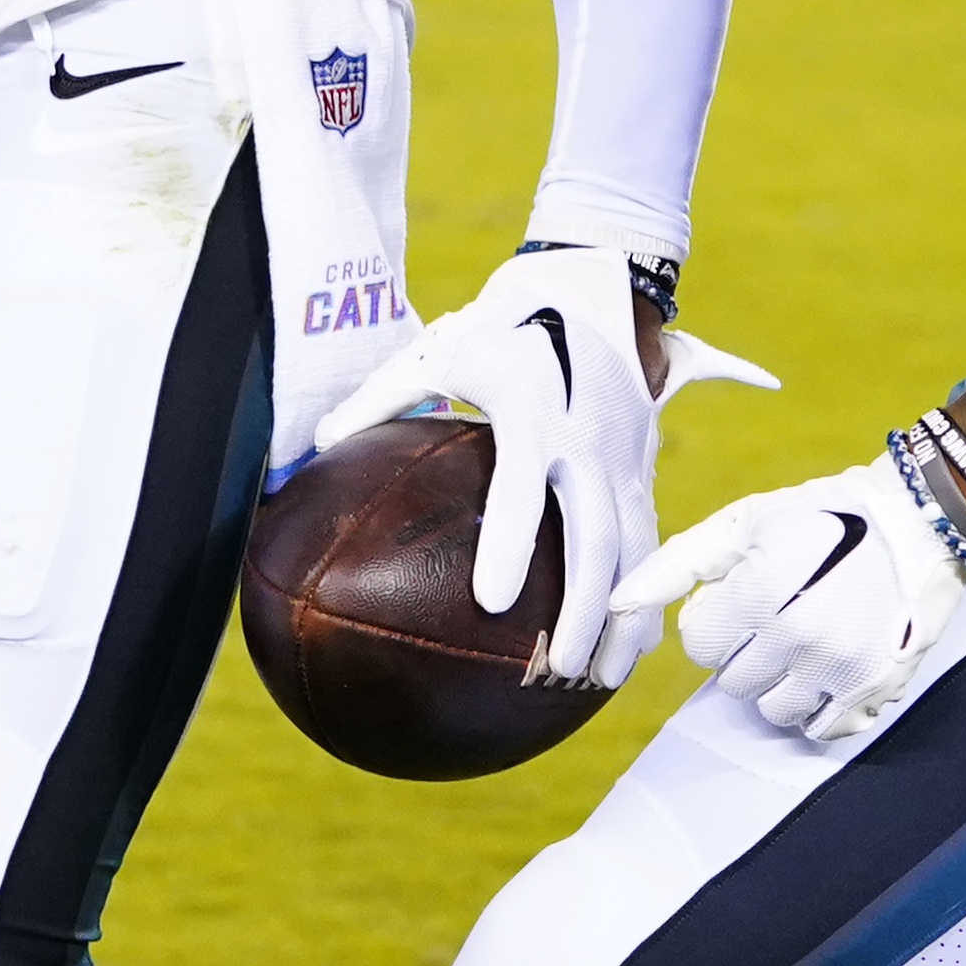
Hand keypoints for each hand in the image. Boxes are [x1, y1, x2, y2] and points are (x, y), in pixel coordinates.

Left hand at [311, 243, 775, 684]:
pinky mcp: (642, 467)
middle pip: (595, 538)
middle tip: (555, 667)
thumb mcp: (440, 347)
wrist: (597, 284)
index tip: (491, 604)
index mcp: (535, 412)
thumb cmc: (504, 321)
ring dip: (624, 616)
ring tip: (600, 680)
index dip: (510, 544)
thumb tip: (315, 445)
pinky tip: (629, 644)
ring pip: (636, 548)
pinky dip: (643, 593)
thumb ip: (379, 396)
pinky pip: (650, 539)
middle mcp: (588, 441)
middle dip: (582, 609)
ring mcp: (624, 457)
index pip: (524, 488)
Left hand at [611, 457, 965, 745]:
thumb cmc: (821, 516)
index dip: (715, 619)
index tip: (745, 596)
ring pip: (773, 712)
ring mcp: (840, 668)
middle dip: (746, 651)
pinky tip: (830, 667)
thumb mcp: (745, 523)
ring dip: (779, 683)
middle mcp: (798, 636)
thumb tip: (616, 603)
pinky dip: (819, 706)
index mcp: (760, 590)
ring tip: (804, 642)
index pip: (697, 646)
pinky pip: (822, 729)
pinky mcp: (875, 689)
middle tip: (780, 614)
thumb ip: (677, 564)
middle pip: (733, 683)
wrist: (920, 522)